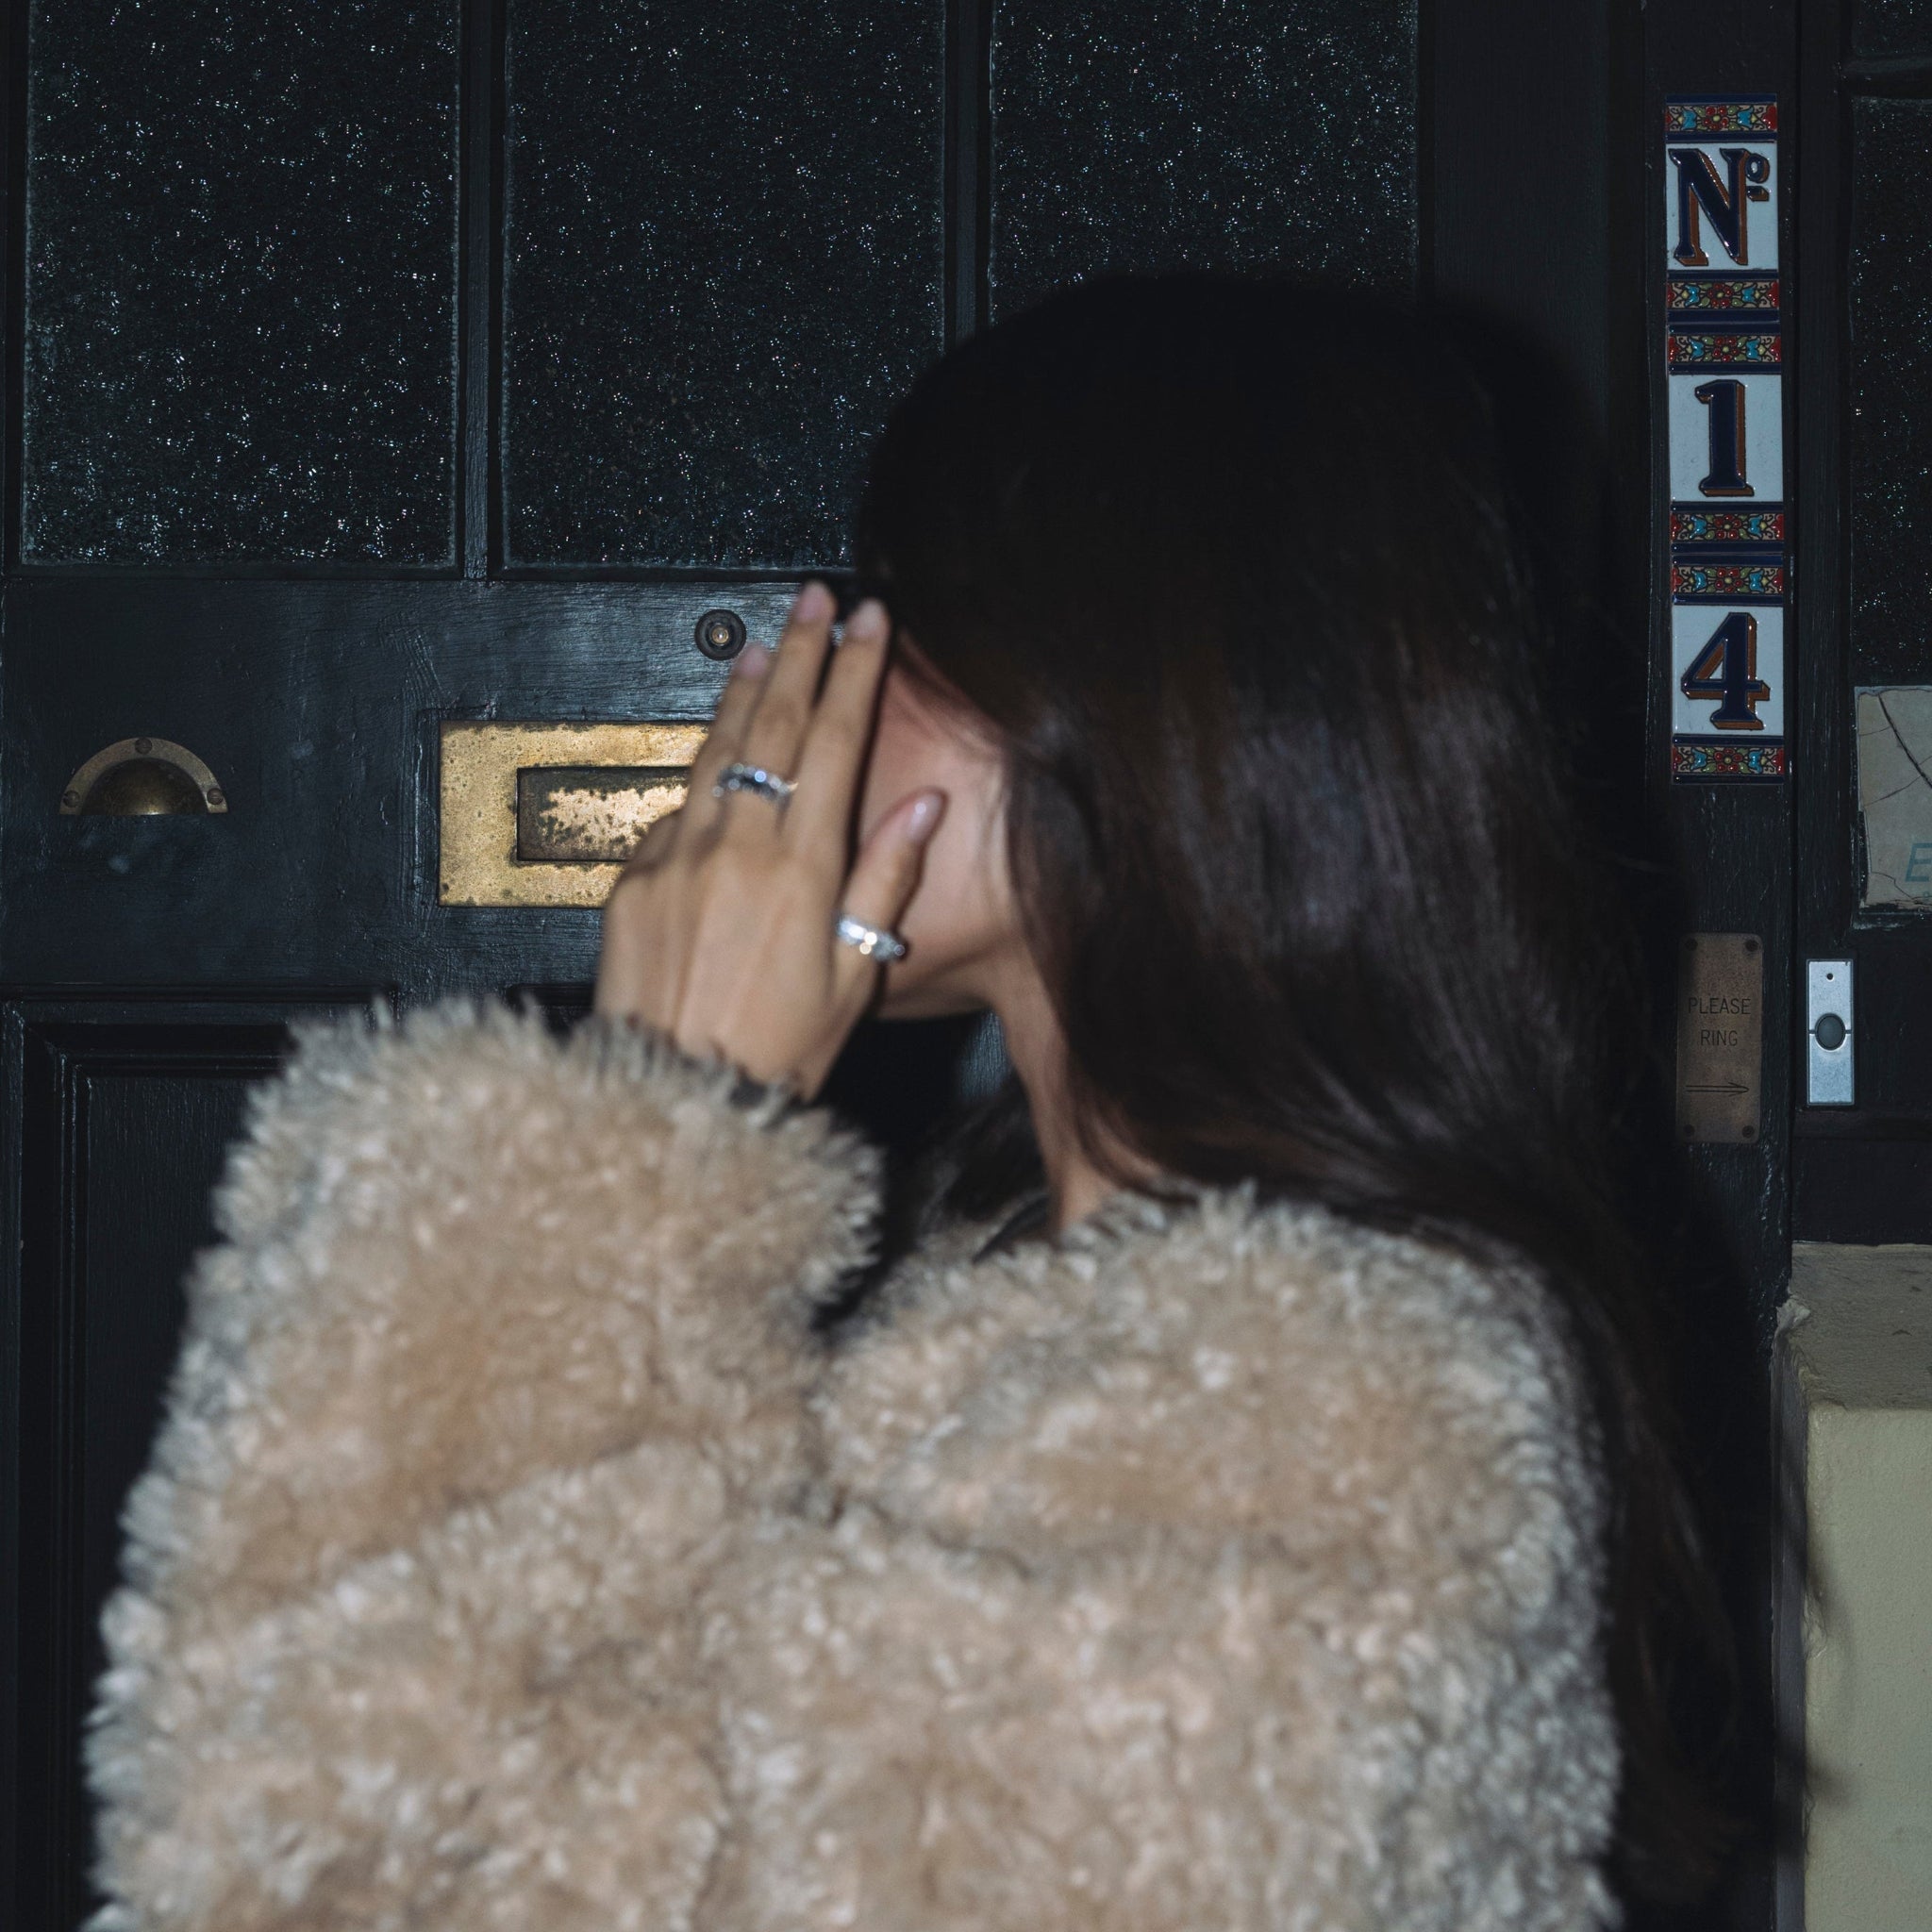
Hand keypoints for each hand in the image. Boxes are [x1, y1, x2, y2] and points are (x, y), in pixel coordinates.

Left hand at [593, 582, 945, 1098]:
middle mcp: (736, 849)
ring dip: (742, 692)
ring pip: (714, 751)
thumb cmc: (775, 1052)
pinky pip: (675, 814)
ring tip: (762, 645)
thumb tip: (922, 807)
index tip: (869, 622)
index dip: (854, 674)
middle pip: (773, 726)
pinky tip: (716, 769)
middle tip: (815, 598)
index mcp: (802, 871)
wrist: (672, 1100)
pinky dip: (702, 784)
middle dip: (800, 654)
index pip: (834, 743)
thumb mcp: (855, 978)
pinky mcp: (632, 879)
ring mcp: (676, 858)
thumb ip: (884, 882)